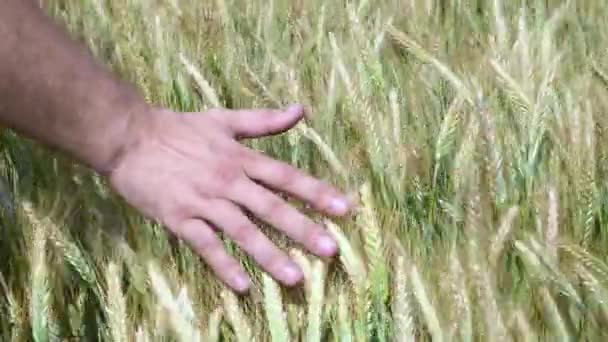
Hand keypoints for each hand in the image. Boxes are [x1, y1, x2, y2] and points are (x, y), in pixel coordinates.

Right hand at [107, 104, 351, 292]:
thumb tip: (300, 109)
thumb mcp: (224, 118)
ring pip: (242, 230)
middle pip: (271, 207)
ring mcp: (204, 201)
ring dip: (269, 254)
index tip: (343, 208)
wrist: (128, 137)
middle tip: (330, 251)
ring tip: (294, 277)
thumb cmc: (178, 128)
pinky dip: (223, 265)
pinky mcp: (179, 218)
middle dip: (303, 229)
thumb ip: (263, 120)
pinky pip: (205, 245)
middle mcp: (228, 180)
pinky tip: (243, 285)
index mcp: (241, 157)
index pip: (286, 177)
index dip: (316, 192)